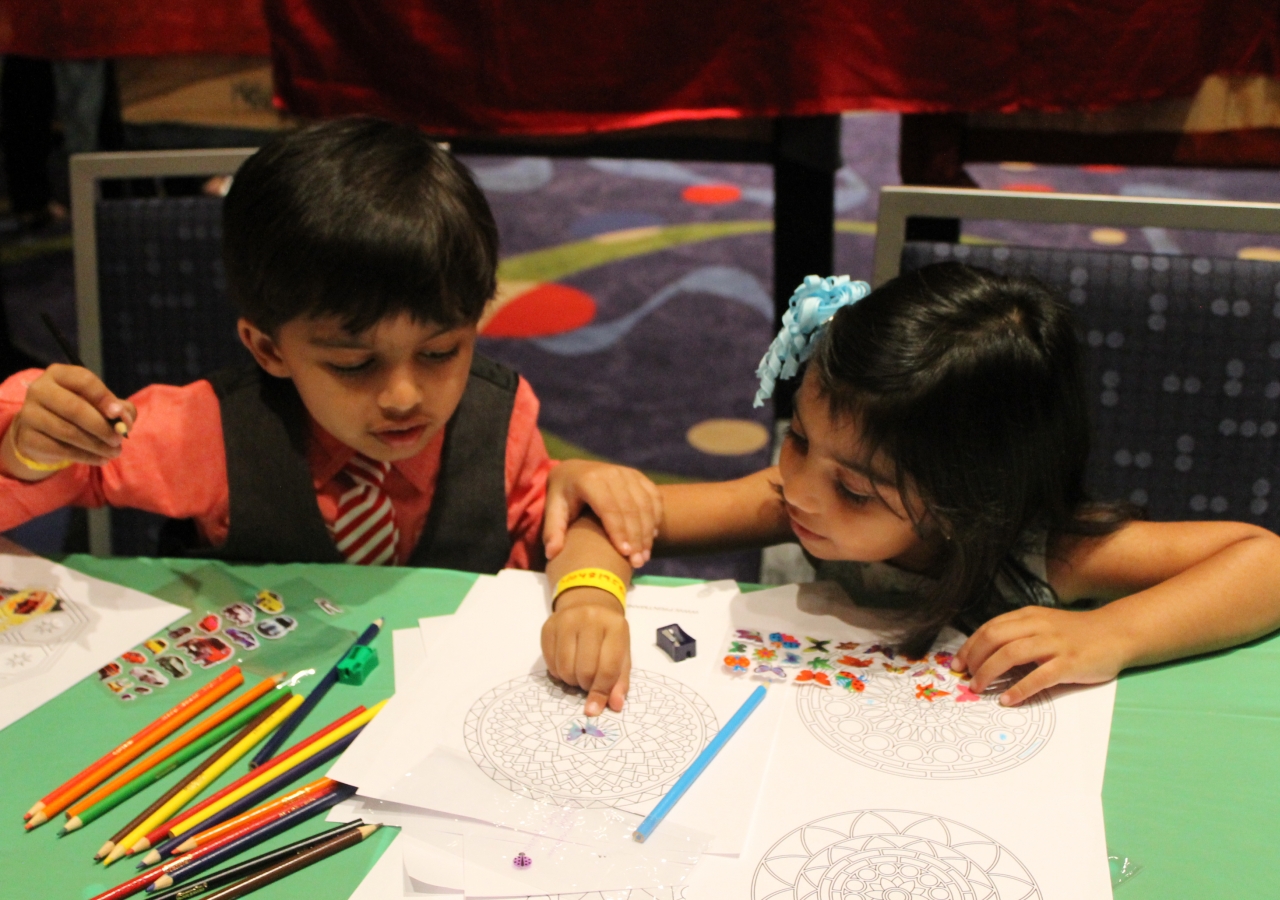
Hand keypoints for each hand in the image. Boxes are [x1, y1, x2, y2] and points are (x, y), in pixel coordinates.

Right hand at [1, 365, 135, 479]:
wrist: (43, 432)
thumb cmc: (79, 411)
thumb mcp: (99, 404)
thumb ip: (119, 408)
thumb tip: (123, 421)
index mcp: (59, 374)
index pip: (84, 381)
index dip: (104, 398)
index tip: (118, 414)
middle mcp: (39, 390)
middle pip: (75, 408)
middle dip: (102, 427)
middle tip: (118, 439)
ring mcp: (29, 414)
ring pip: (68, 432)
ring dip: (97, 445)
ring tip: (115, 452)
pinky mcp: (27, 438)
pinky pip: (60, 450)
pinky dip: (86, 456)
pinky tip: (101, 459)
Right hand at [541, 587, 629, 716]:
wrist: (587, 606)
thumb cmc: (608, 636)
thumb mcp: (622, 654)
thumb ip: (619, 681)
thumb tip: (615, 705)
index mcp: (615, 626)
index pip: (607, 668)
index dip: (601, 692)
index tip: (594, 708)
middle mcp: (591, 618)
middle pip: (585, 670)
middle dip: (585, 685)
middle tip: (587, 682)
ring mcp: (567, 619)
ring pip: (565, 668)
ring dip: (571, 680)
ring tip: (578, 672)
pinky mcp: (548, 625)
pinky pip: (550, 663)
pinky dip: (558, 672)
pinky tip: (566, 662)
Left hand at [544, 460, 661, 568]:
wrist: (575, 470)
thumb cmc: (563, 495)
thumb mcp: (553, 509)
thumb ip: (553, 531)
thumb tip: (552, 554)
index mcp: (589, 480)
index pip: (608, 507)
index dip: (618, 531)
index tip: (624, 553)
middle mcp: (611, 473)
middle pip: (630, 508)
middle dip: (636, 537)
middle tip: (638, 562)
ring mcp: (627, 473)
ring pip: (645, 504)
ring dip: (648, 531)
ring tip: (645, 556)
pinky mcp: (638, 476)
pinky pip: (653, 497)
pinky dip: (656, 517)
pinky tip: (653, 537)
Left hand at [953, 606, 1130, 705]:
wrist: (1116, 633)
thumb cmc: (1075, 633)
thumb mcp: (1043, 625)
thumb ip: (1018, 634)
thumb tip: (985, 655)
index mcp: (1028, 616)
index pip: (989, 628)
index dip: (970, 646)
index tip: (957, 664)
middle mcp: (1038, 626)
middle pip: (994, 638)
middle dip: (974, 659)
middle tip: (965, 678)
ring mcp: (1054, 644)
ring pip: (1011, 654)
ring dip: (989, 672)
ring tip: (979, 689)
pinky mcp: (1070, 663)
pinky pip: (1039, 676)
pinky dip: (1019, 689)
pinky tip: (1007, 700)